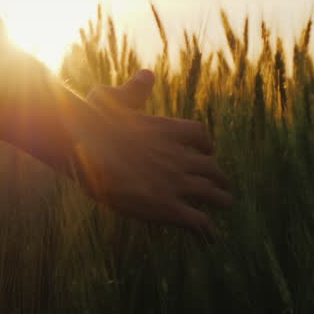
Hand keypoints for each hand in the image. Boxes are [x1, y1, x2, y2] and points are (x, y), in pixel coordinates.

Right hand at [77, 70, 232, 237]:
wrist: (88, 146)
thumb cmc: (92, 122)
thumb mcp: (113, 97)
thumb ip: (133, 90)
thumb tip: (147, 74)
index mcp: (168, 131)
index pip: (200, 135)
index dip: (206, 144)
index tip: (208, 150)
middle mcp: (180, 157)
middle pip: (212, 167)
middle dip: (218, 176)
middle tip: (222, 184)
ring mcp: (177, 183)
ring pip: (213, 193)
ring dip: (222, 200)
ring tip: (226, 205)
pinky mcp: (168, 207)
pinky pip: (199, 221)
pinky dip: (209, 230)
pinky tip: (212, 238)